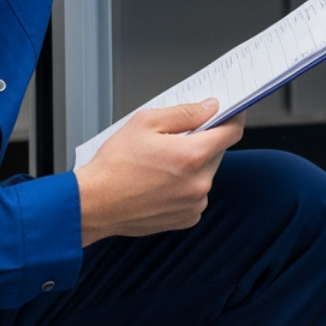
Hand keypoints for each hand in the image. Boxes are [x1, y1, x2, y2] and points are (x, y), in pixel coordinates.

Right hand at [73, 98, 244, 246]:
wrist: (93, 204)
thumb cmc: (114, 166)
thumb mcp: (145, 122)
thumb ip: (185, 112)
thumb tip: (210, 107)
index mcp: (192, 156)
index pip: (232, 132)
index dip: (233, 117)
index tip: (231, 111)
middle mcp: (199, 183)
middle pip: (217, 152)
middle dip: (203, 140)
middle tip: (177, 137)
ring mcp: (194, 203)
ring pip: (206, 173)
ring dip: (194, 164)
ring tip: (162, 163)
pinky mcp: (186, 218)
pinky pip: (196, 194)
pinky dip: (186, 185)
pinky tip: (161, 181)